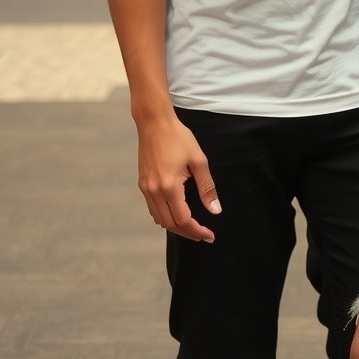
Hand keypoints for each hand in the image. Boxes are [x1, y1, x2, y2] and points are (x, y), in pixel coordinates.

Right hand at [137, 115, 221, 242]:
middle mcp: (154, 191)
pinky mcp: (142, 184)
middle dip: (187, 233)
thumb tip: (215, 210)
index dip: (197, 231)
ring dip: (175, 227)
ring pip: (159, 219)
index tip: (210, 236)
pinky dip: (164, 217)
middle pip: (170, 225)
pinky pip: (153, 209)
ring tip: (192, 227)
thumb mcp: (198, 160)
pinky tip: (175, 213)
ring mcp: (146, 188)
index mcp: (169, 186)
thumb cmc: (179, 137)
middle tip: (203, 235)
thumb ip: (207, 187)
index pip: (183, 220)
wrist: (154, 123)